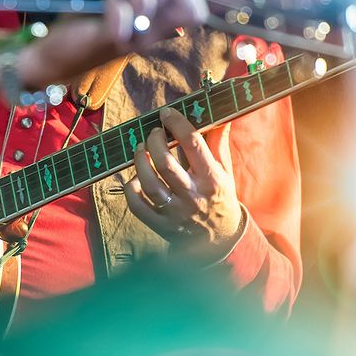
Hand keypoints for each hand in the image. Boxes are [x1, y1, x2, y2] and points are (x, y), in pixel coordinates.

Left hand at [20, 0, 207, 86]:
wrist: (54, 55)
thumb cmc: (84, 23)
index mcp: (155, 22)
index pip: (195, 12)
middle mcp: (148, 33)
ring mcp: (131, 39)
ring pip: (147, 0)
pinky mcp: (109, 41)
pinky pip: (124, 15)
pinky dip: (114, 2)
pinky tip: (103, 1)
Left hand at [124, 108, 242, 261]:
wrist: (220, 241)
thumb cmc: (220, 198)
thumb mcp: (225, 171)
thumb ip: (218, 144)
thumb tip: (220, 116)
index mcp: (212, 179)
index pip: (193, 144)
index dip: (177, 124)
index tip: (167, 114)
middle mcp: (193, 196)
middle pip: (165, 163)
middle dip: (154, 141)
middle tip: (154, 132)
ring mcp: (175, 213)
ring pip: (148, 184)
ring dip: (139, 161)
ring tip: (140, 149)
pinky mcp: (161, 225)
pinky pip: (137, 206)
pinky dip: (131, 189)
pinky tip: (134, 178)